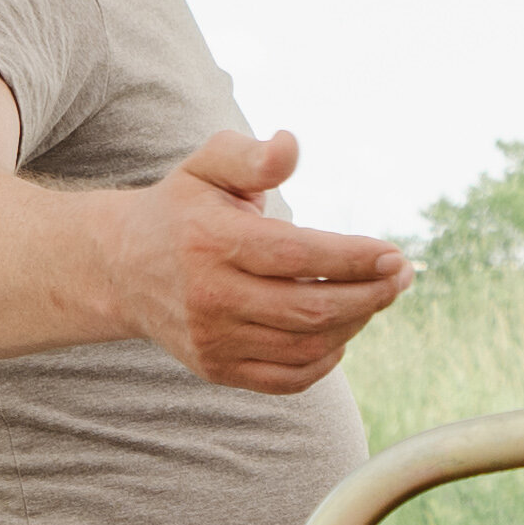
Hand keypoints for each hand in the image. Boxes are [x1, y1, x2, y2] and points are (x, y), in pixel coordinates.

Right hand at [123, 126, 412, 395]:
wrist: (121, 268)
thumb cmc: (181, 208)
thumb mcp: (208, 167)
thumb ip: (250, 157)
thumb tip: (291, 145)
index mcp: (211, 241)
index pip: (297, 256)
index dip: (355, 258)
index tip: (396, 255)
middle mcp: (209, 297)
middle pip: (309, 309)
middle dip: (370, 295)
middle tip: (402, 277)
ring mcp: (212, 340)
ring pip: (305, 346)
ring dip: (354, 324)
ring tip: (374, 297)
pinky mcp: (217, 369)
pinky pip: (287, 379)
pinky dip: (325, 361)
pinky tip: (340, 332)